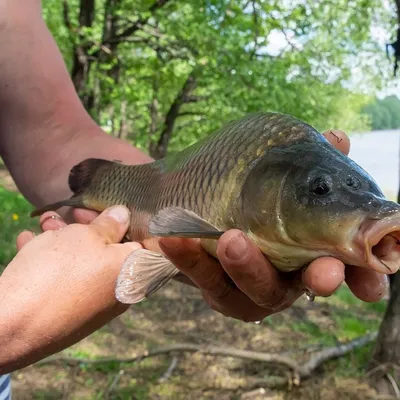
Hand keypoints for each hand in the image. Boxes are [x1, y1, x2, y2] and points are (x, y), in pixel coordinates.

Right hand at [0, 205, 140, 373]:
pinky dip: (50, 261)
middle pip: (109, 250)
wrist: (13, 326)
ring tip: (45, 224)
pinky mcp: (69, 315)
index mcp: (134, 273)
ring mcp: (94, 306)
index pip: (141, 241)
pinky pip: (66, 282)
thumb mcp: (87, 236)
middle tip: (70, 213)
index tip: (104, 209)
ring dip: (65, 239)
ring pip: (83, 263)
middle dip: (87, 227)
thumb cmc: (59, 272)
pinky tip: (29, 242)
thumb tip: (123, 216)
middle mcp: (119, 292)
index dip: (123, 220)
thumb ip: (110, 224)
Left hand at [71, 129, 388, 322]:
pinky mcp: (212, 287)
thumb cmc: (248, 186)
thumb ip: (310, 161)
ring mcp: (246, 286)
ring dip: (246, 267)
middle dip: (313, 279)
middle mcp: (282, 275)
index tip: (372, 285)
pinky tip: (173, 235)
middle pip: (302, 285)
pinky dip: (189, 260)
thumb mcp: (281, 169)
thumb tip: (337, 138)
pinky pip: (203, 280)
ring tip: (231, 238)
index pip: (344, 270)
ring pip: (251, 293)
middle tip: (323, 271)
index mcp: (307, 250)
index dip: (363, 279)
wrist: (194, 197)